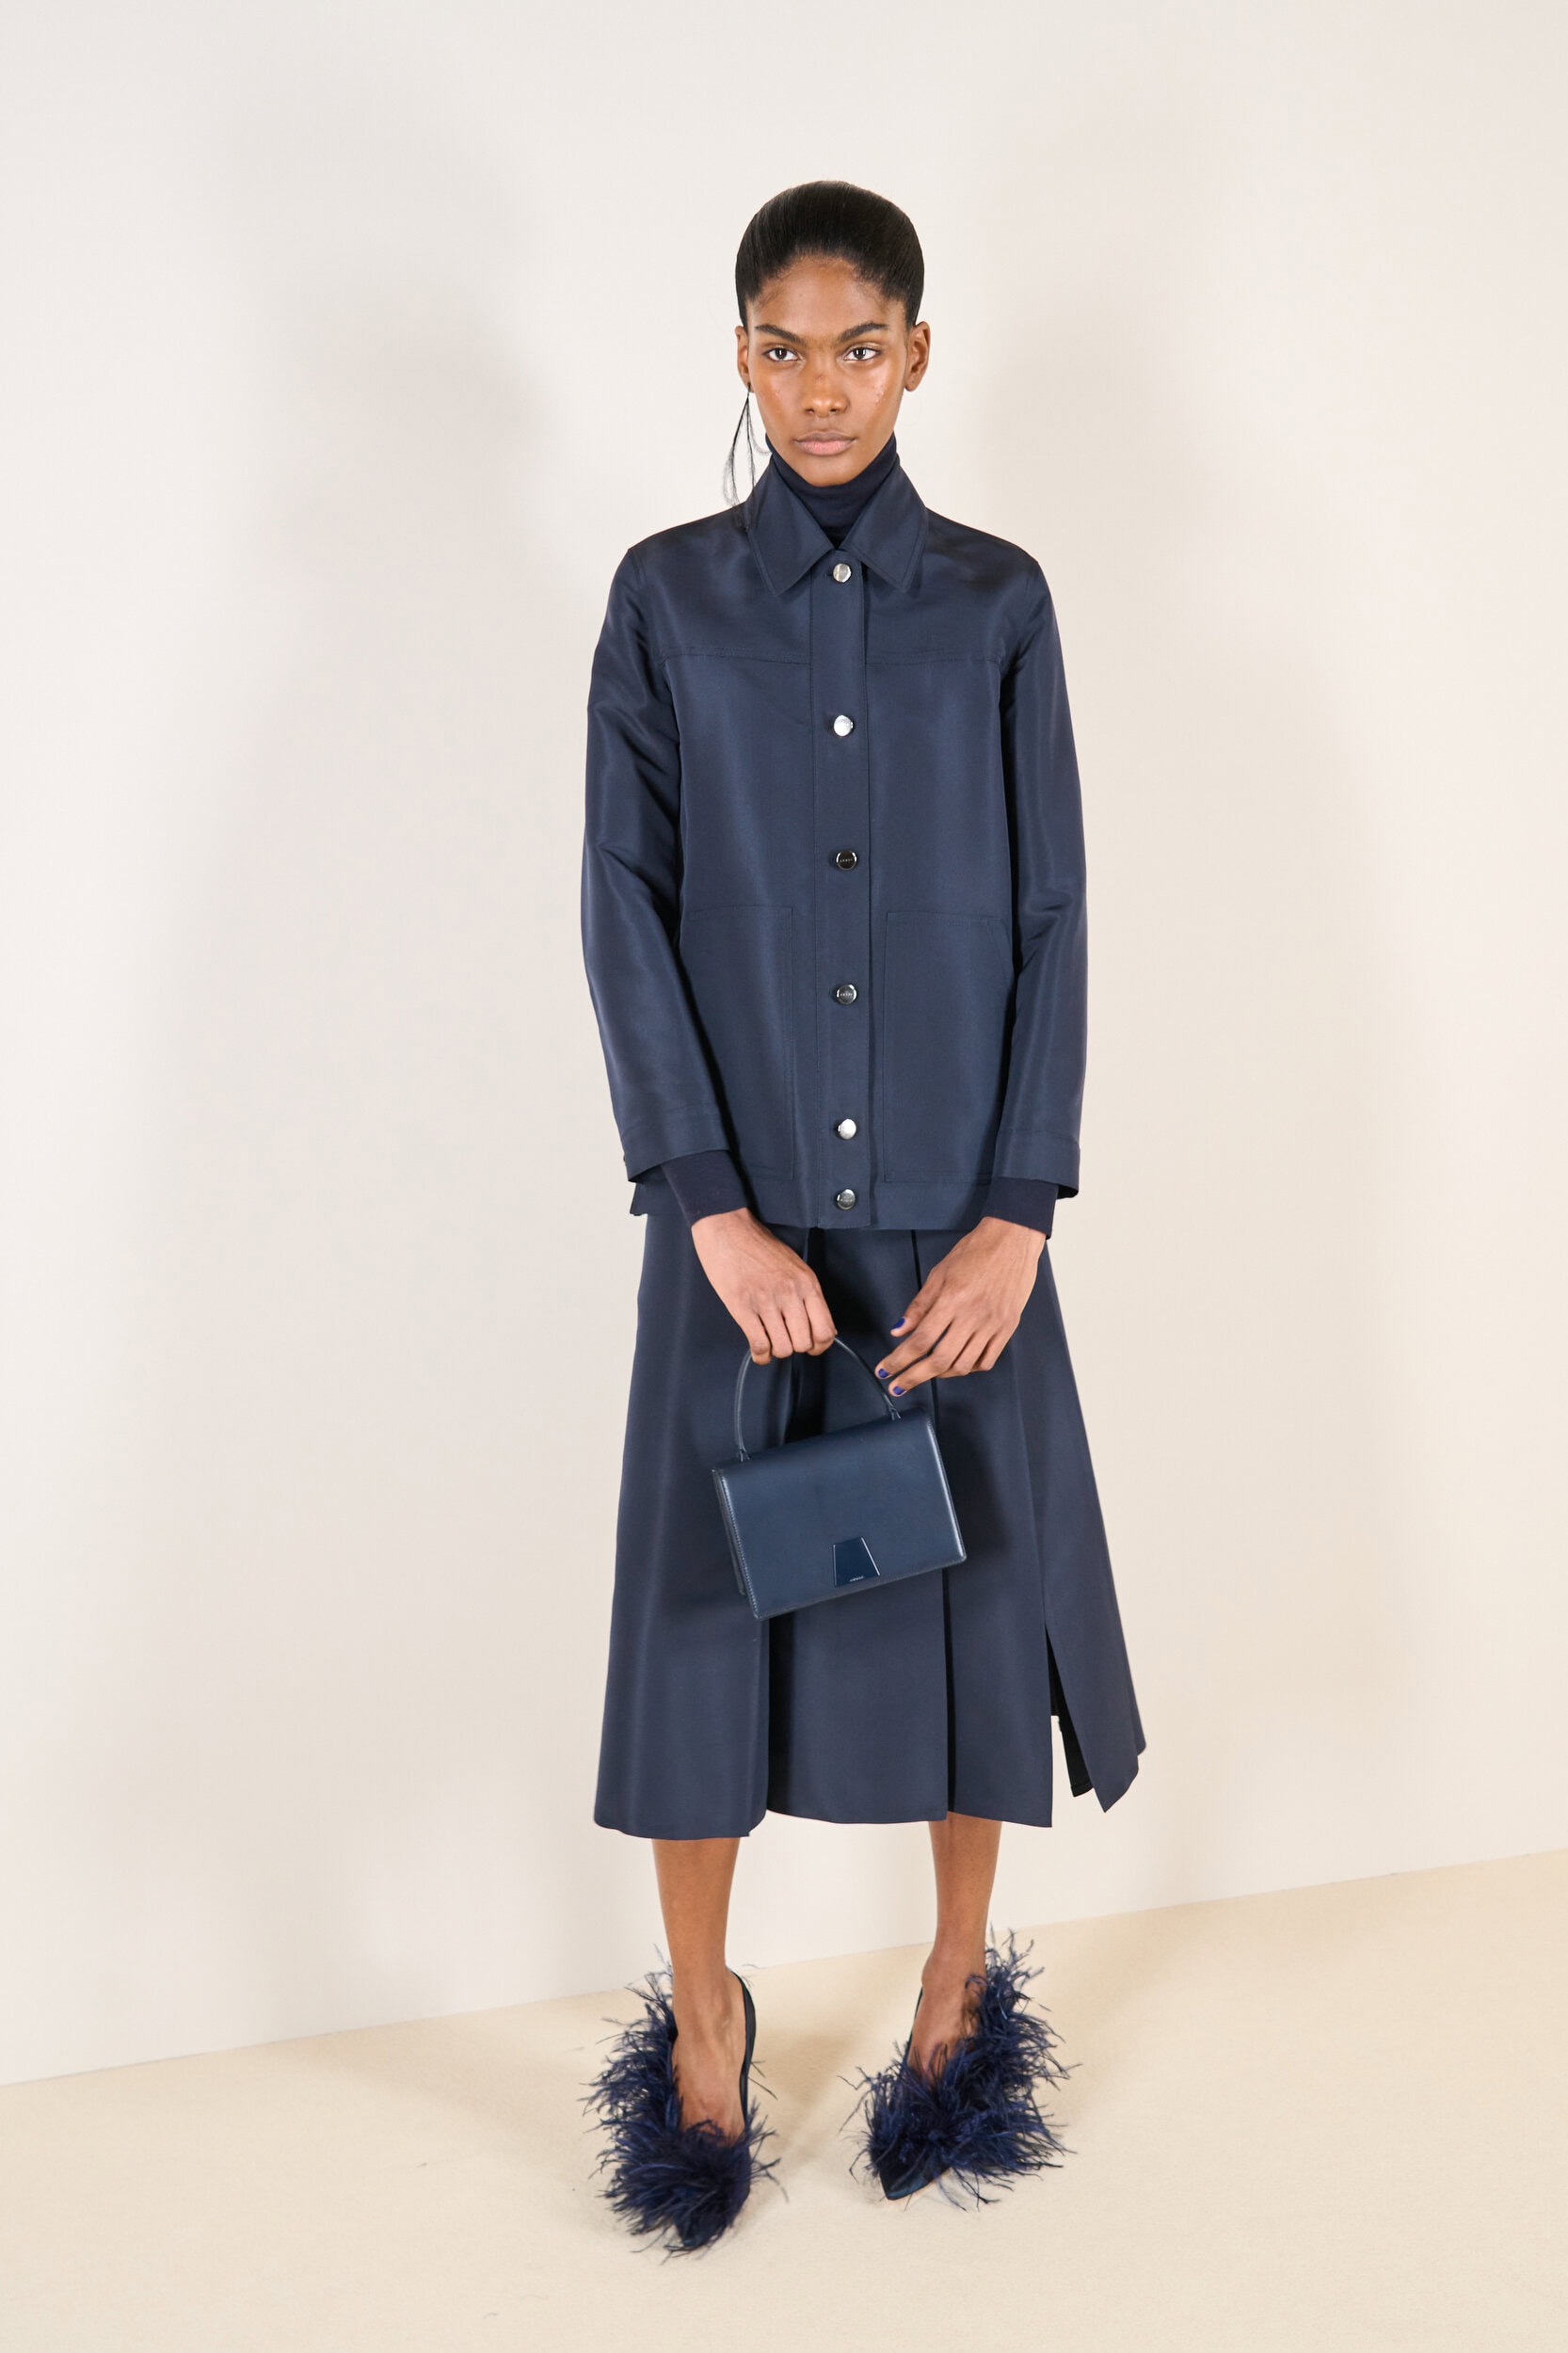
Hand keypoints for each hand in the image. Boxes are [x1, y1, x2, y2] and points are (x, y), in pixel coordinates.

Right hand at [690, 1208, 837, 1361]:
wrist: (728, 1228)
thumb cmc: (758, 1245)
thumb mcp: (794, 1265)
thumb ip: (808, 1293)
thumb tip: (820, 1323)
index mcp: (807, 1282)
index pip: (825, 1329)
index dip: (820, 1345)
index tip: (812, 1346)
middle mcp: (790, 1292)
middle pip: (804, 1343)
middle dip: (795, 1347)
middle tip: (786, 1339)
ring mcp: (766, 1300)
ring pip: (783, 1348)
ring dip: (777, 1350)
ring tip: (771, 1341)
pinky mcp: (742, 1306)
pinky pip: (759, 1344)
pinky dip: (761, 1355)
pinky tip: (759, 1350)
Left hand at [874, 1216, 1043, 1392]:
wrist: (1012, 1241)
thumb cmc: (976, 1252)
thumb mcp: (939, 1273)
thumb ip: (918, 1306)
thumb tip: (900, 1330)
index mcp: (952, 1300)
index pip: (920, 1340)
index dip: (899, 1360)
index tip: (886, 1370)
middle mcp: (972, 1316)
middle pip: (939, 1360)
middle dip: (914, 1377)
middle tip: (898, 1386)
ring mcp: (992, 1325)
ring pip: (963, 1365)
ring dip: (939, 1375)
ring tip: (925, 1374)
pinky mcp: (1007, 1328)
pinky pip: (986, 1361)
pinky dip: (968, 1369)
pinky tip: (957, 1365)